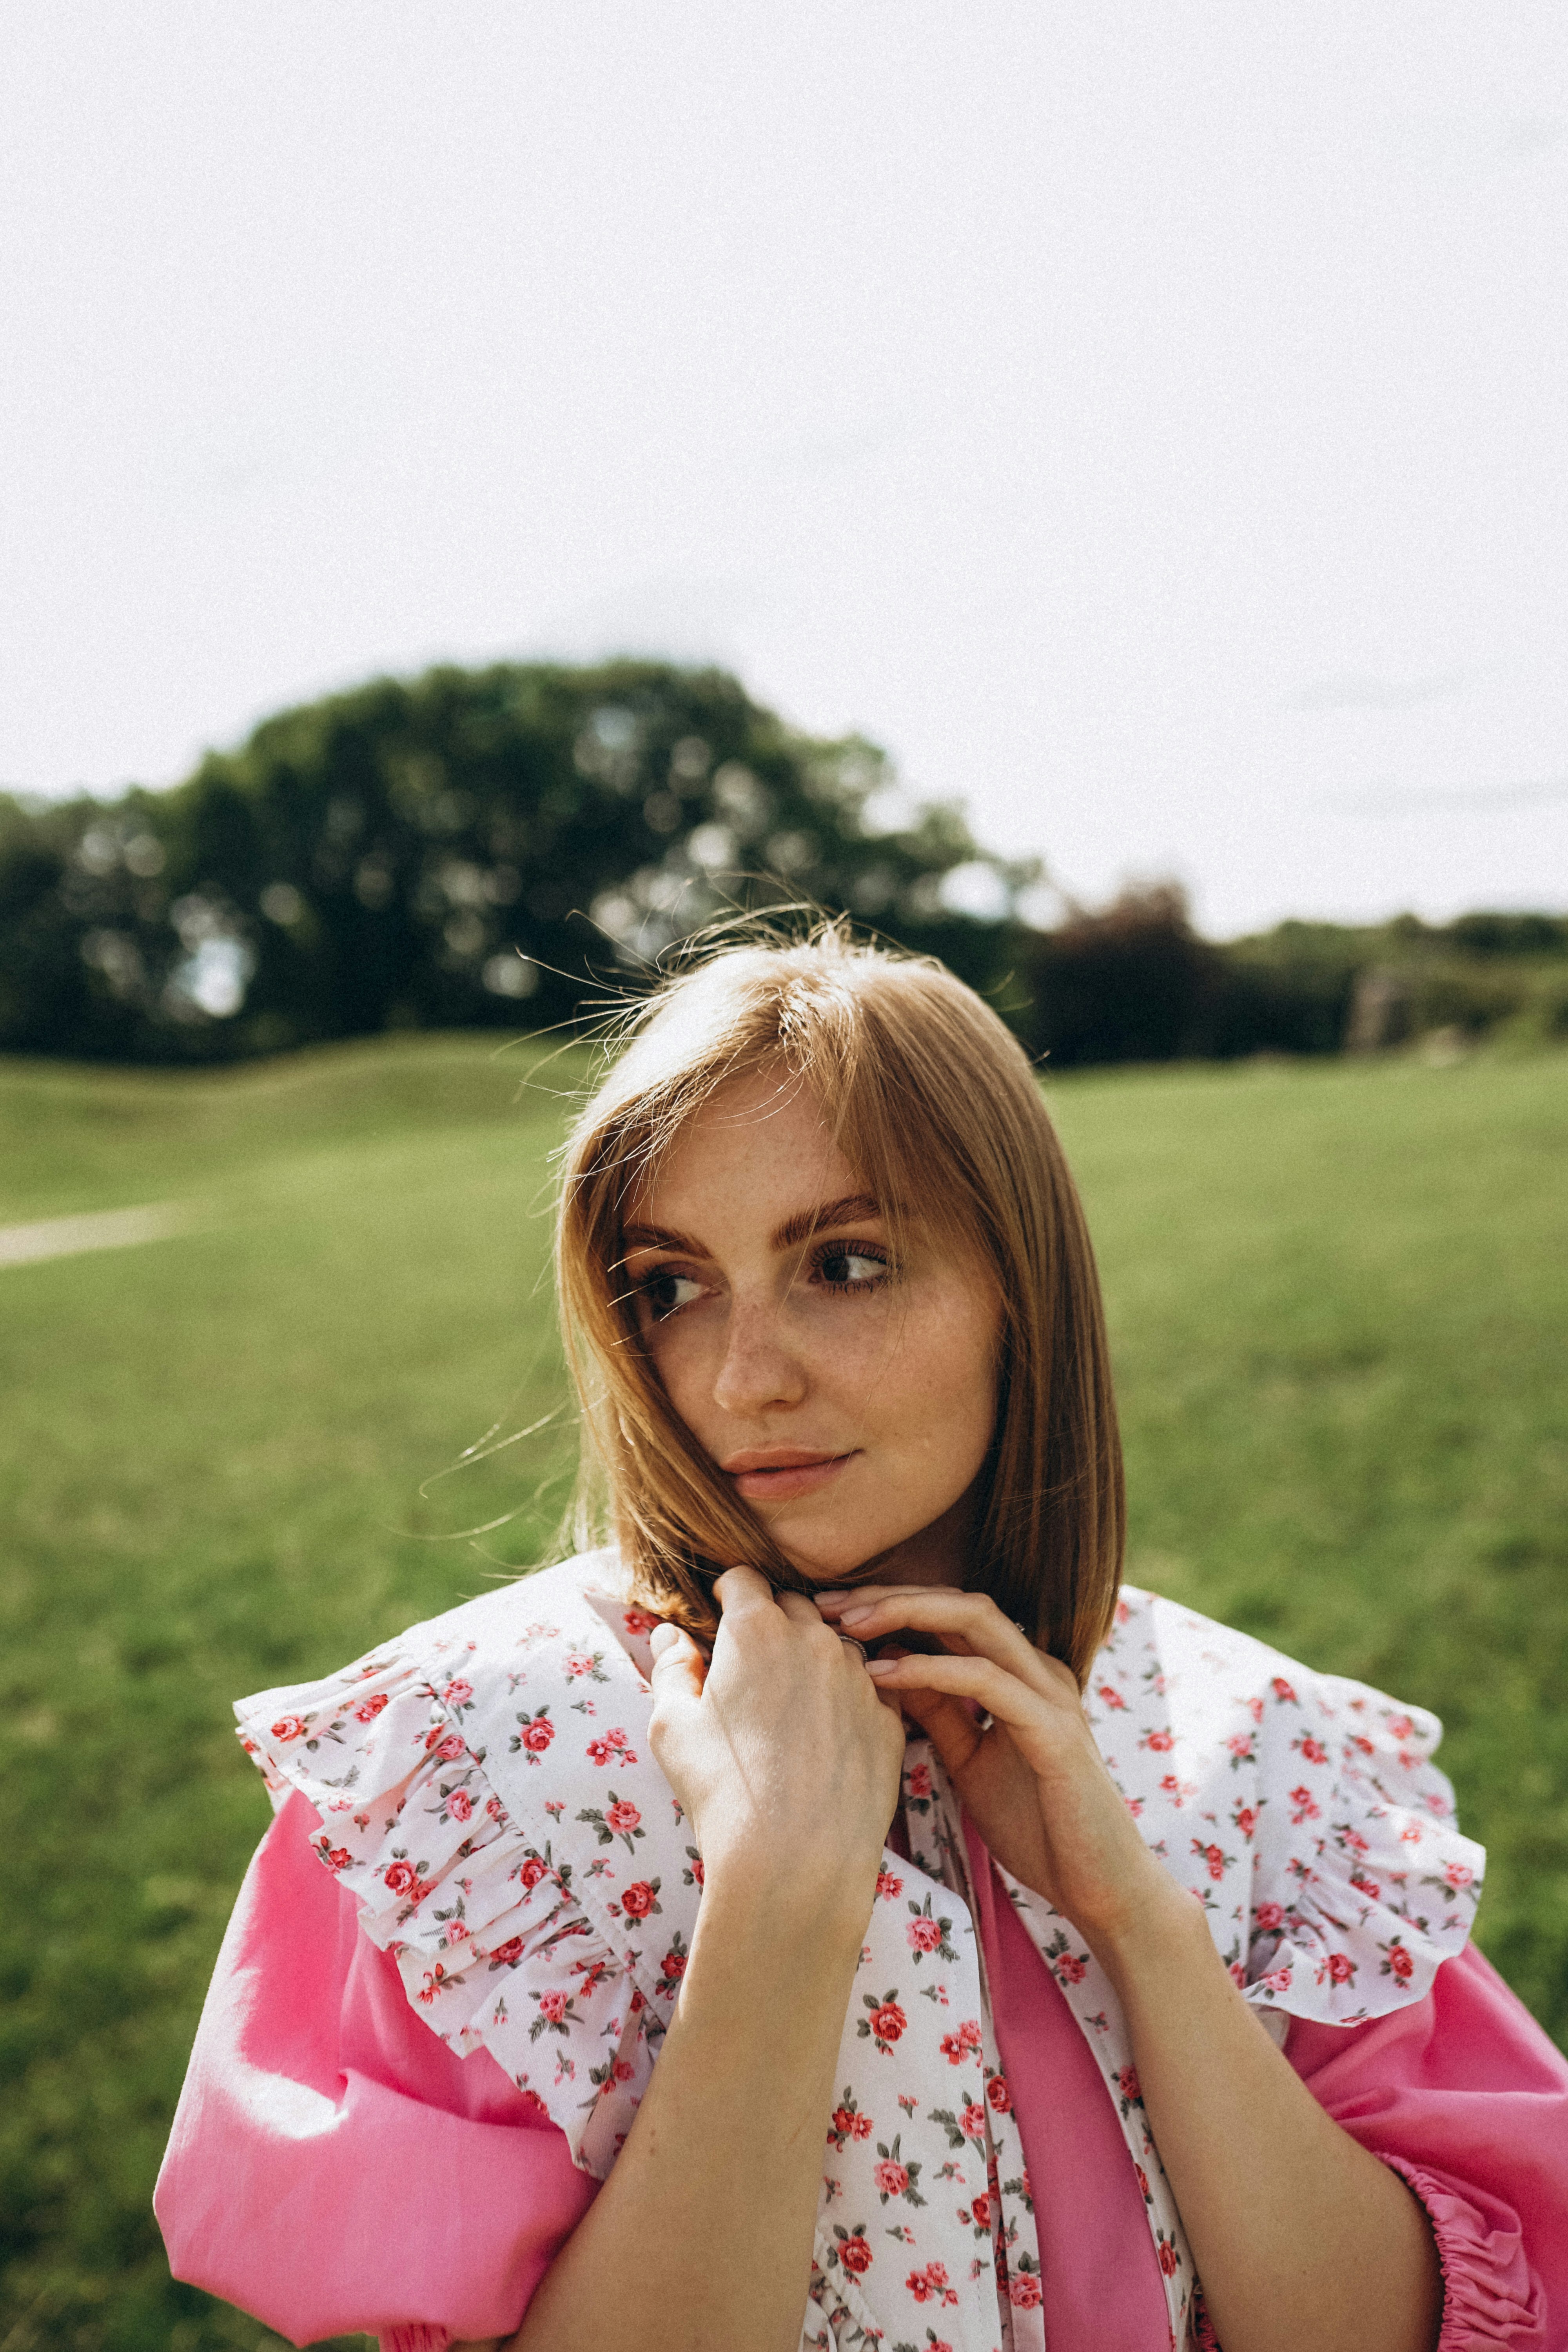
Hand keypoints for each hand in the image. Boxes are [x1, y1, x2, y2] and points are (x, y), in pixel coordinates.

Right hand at [648, 1567, 906, 1923]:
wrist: (797, 1861)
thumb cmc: (722, 1792)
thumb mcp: (671, 1726)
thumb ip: (669, 1668)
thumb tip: (670, 1636)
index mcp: (757, 1630)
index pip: (744, 1578)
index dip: (729, 1593)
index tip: (722, 1616)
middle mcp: (816, 1640)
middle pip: (794, 1605)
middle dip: (772, 1623)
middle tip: (752, 1665)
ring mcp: (860, 1679)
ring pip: (836, 1646)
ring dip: (813, 1661)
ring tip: (790, 1708)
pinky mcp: (889, 1720)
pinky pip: (868, 1692)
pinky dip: (846, 1702)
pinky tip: (824, 1741)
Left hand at [814, 1586, 1181, 1963]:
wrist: (1098, 1886)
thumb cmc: (1036, 1825)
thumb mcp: (970, 1761)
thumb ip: (939, 1713)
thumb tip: (886, 1668)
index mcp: (1022, 1673)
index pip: (953, 1613)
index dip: (892, 1604)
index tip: (830, 1613)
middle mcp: (1039, 1668)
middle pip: (960, 1601)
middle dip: (891, 1595)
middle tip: (827, 1604)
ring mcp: (1050, 1693)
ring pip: (976, 1620)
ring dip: (907, 1613)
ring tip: (850, 1624)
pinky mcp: (1053, 1728)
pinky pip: (986, 1679)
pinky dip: (932, 1668)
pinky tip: (884, 1673)